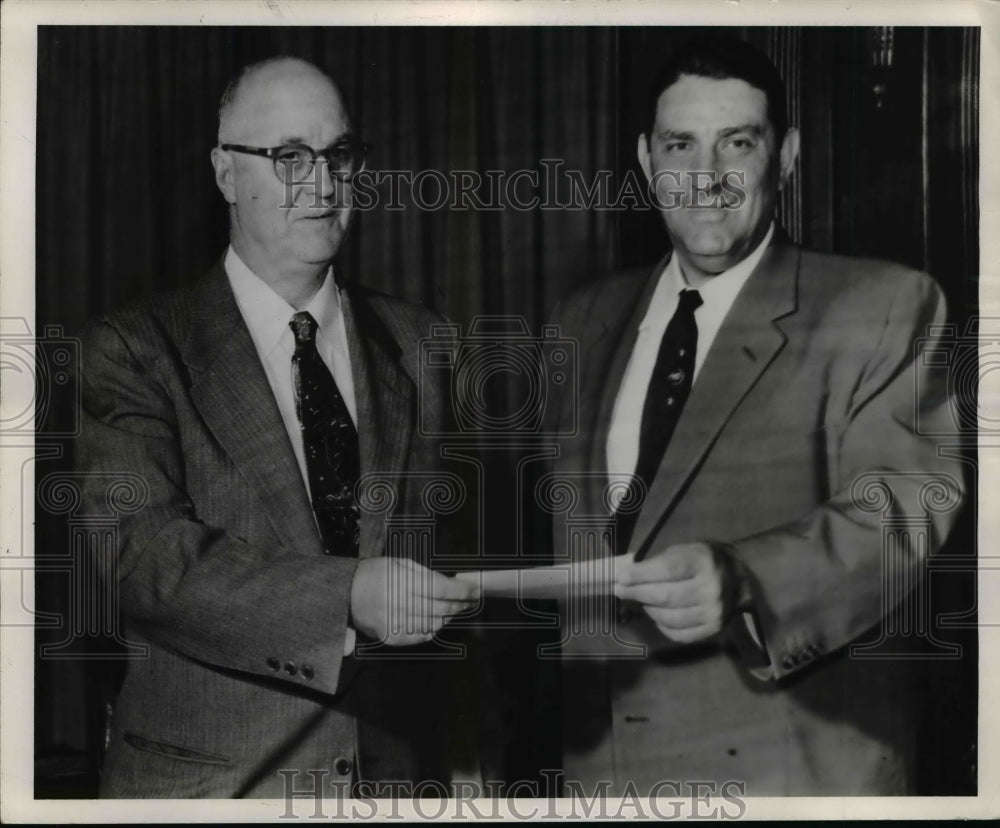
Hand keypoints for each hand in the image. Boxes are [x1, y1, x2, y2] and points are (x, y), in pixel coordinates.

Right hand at [350, 557, 479, 645]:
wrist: (346, 593)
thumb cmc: (375, 574)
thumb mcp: (399, 563)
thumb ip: (425, 574)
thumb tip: (450, 584)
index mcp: (403, 582)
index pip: (442, 588)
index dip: (463, 590)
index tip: (475, 589)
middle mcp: (400, 604)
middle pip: (442, 608)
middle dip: (461, 604)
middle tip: (471, 600)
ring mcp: (395, 624)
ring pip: (434, 624)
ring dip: (448, 617)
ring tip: (455, 609)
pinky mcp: (391, 637)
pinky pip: (419, 637)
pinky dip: (432, 630)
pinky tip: (437, 622)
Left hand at [614, 542, 723, 643]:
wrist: (738, 578)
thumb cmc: (703, 561)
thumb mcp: (684, 550)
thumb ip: (658, 562)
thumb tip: (627, 575)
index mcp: (703, 562)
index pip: (667, 570)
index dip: (641, 575)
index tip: (621, 577)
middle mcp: (710, 589)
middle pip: (666, 596)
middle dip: (637, 593)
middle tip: (620, 590)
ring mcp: (713, 612)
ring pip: (669, 618)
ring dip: (648, 610)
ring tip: (641, 601)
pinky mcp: (713, 630)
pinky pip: (679, 634)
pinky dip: (662, 626)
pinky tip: (657, 615)